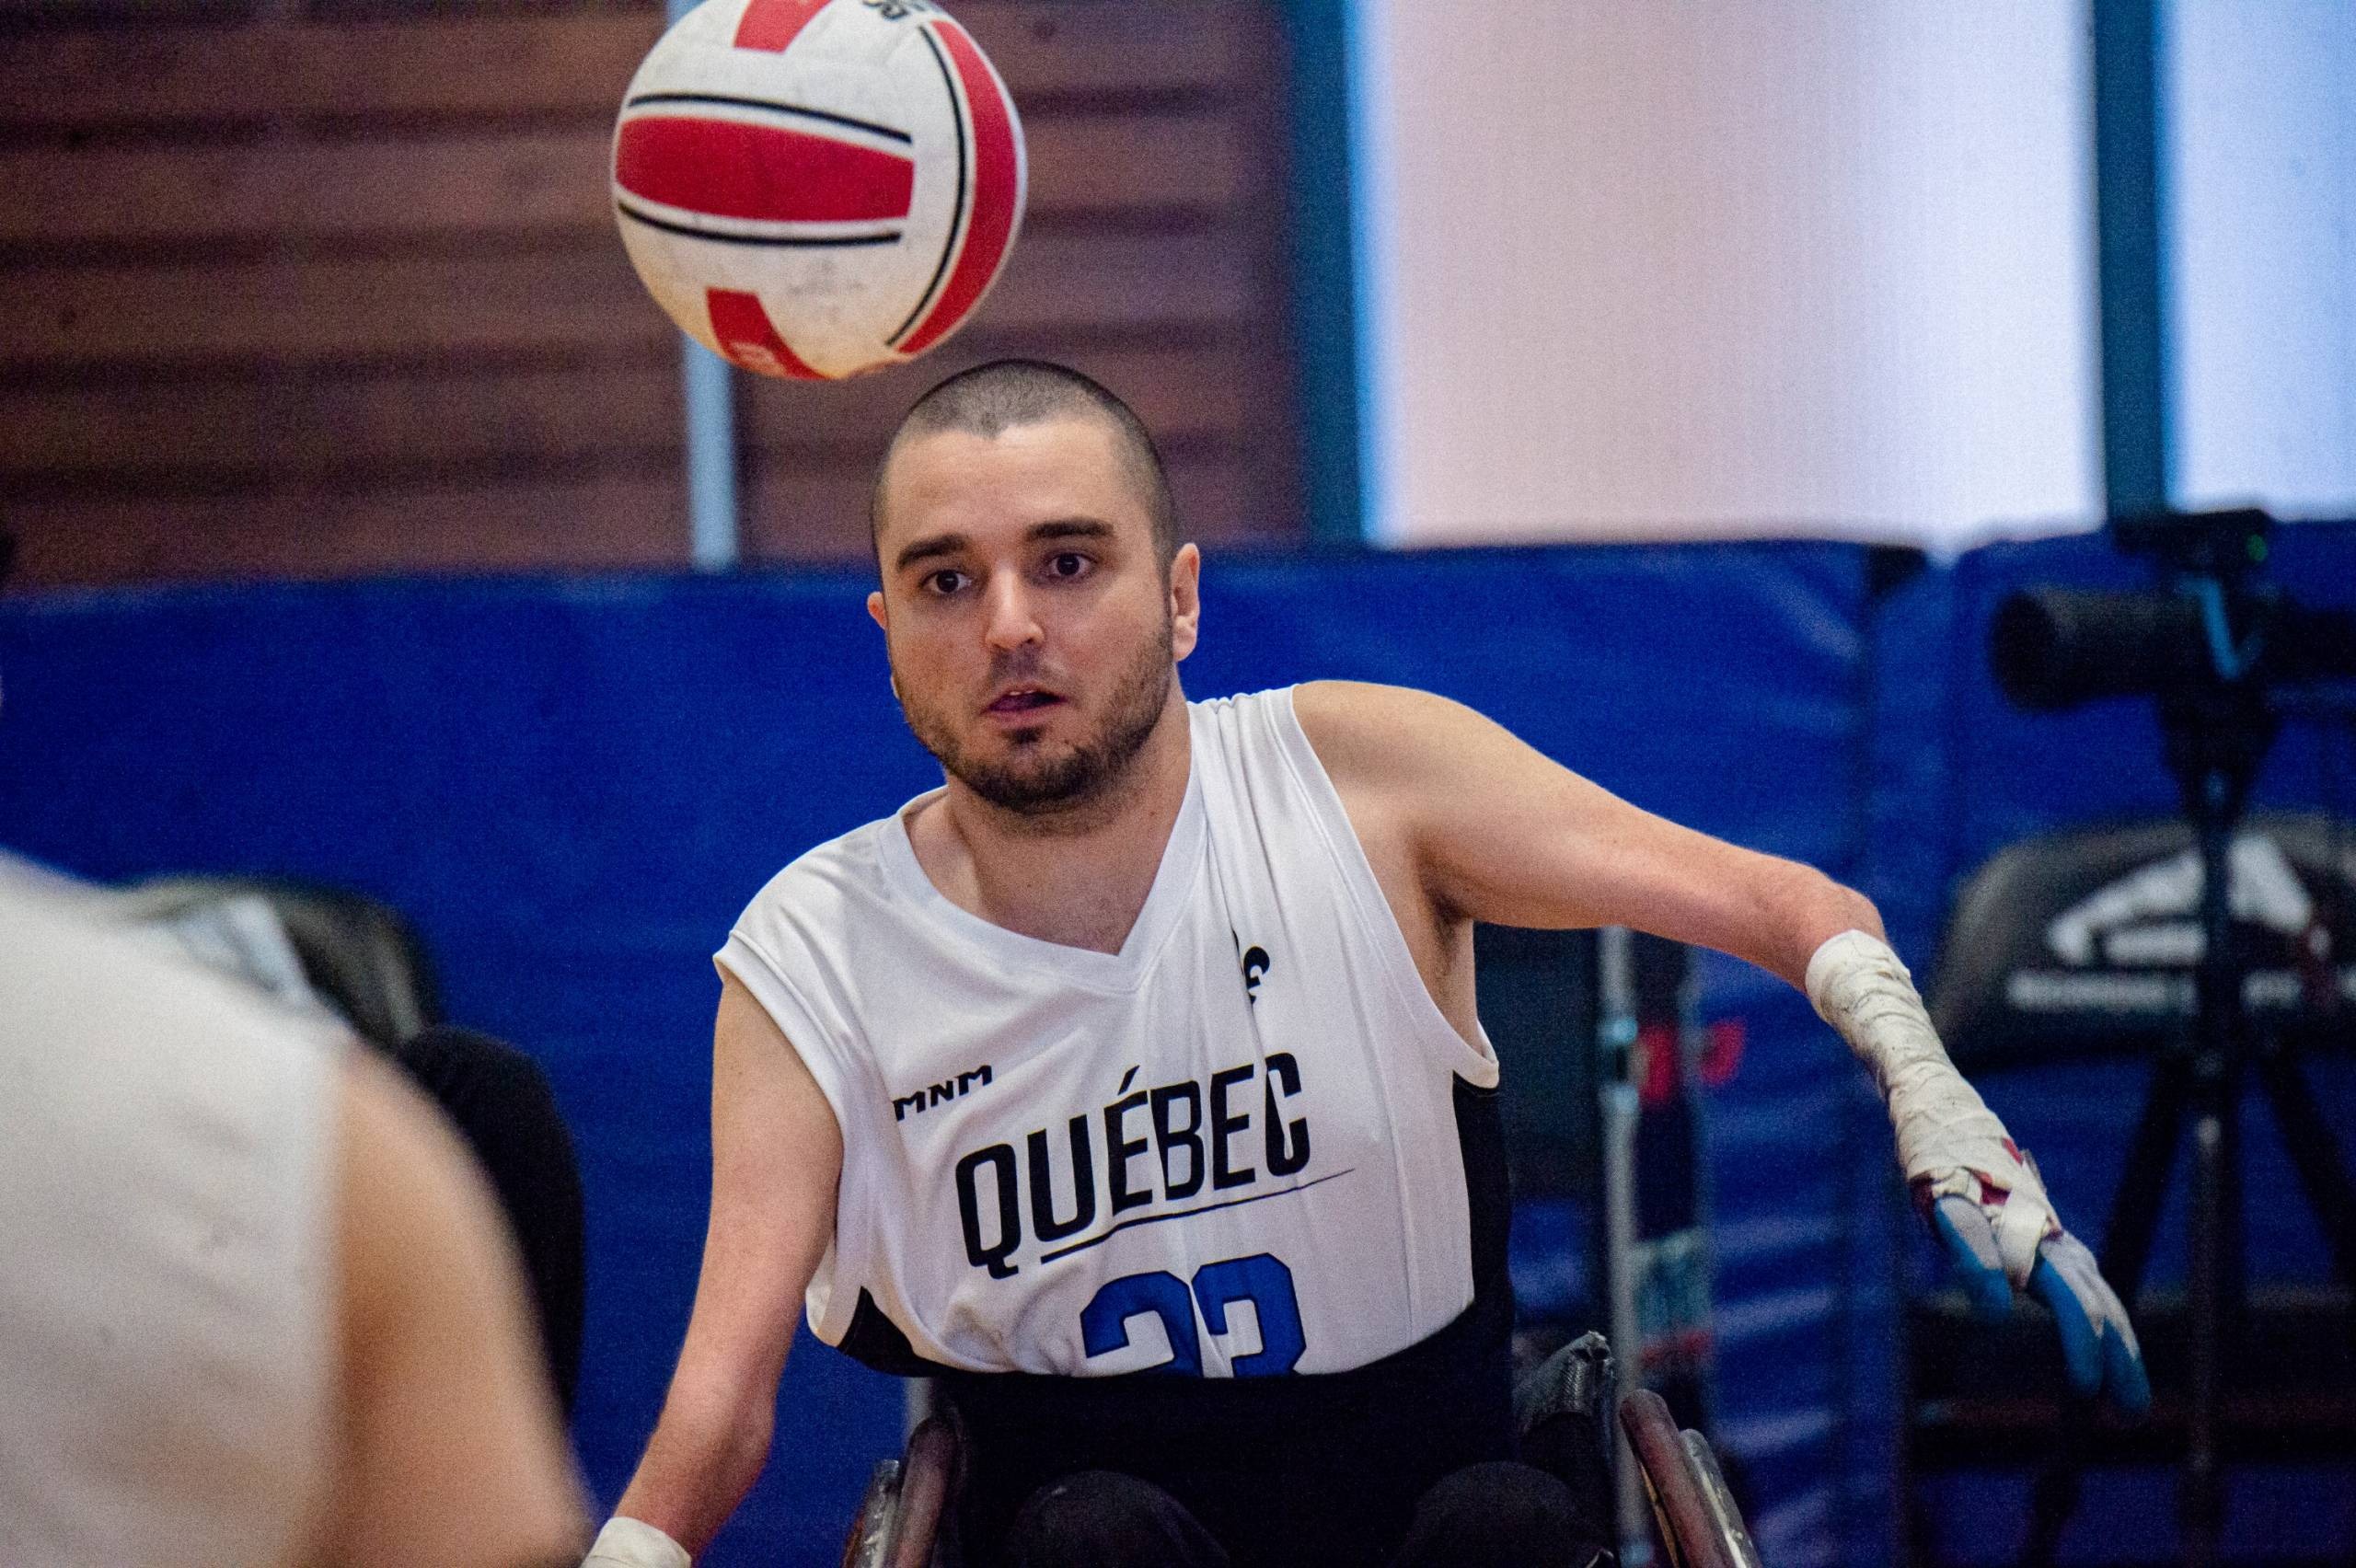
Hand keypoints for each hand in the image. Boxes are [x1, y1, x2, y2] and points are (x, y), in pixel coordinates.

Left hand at [1928, 1188, 2149, 1414]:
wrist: (1966, 1156)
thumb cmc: (1957, 1190)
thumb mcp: (1956, 1219)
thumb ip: (1975, 1261)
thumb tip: (1993, 1317)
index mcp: (2047, 1249)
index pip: (2077, 1305)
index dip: (2084, 1347)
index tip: (2085, 1391)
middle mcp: (2069, 1255)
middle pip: (2107, 1315)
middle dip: (2121, 1366)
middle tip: (2129, 1417)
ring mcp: (2072, 1259)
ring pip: (2111, 1313)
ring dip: (2125, 1360)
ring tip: (2131, 1411)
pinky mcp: (2065, 1265)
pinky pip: (2099, 1307)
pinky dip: (2112, 1342)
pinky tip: (2115, 1375)